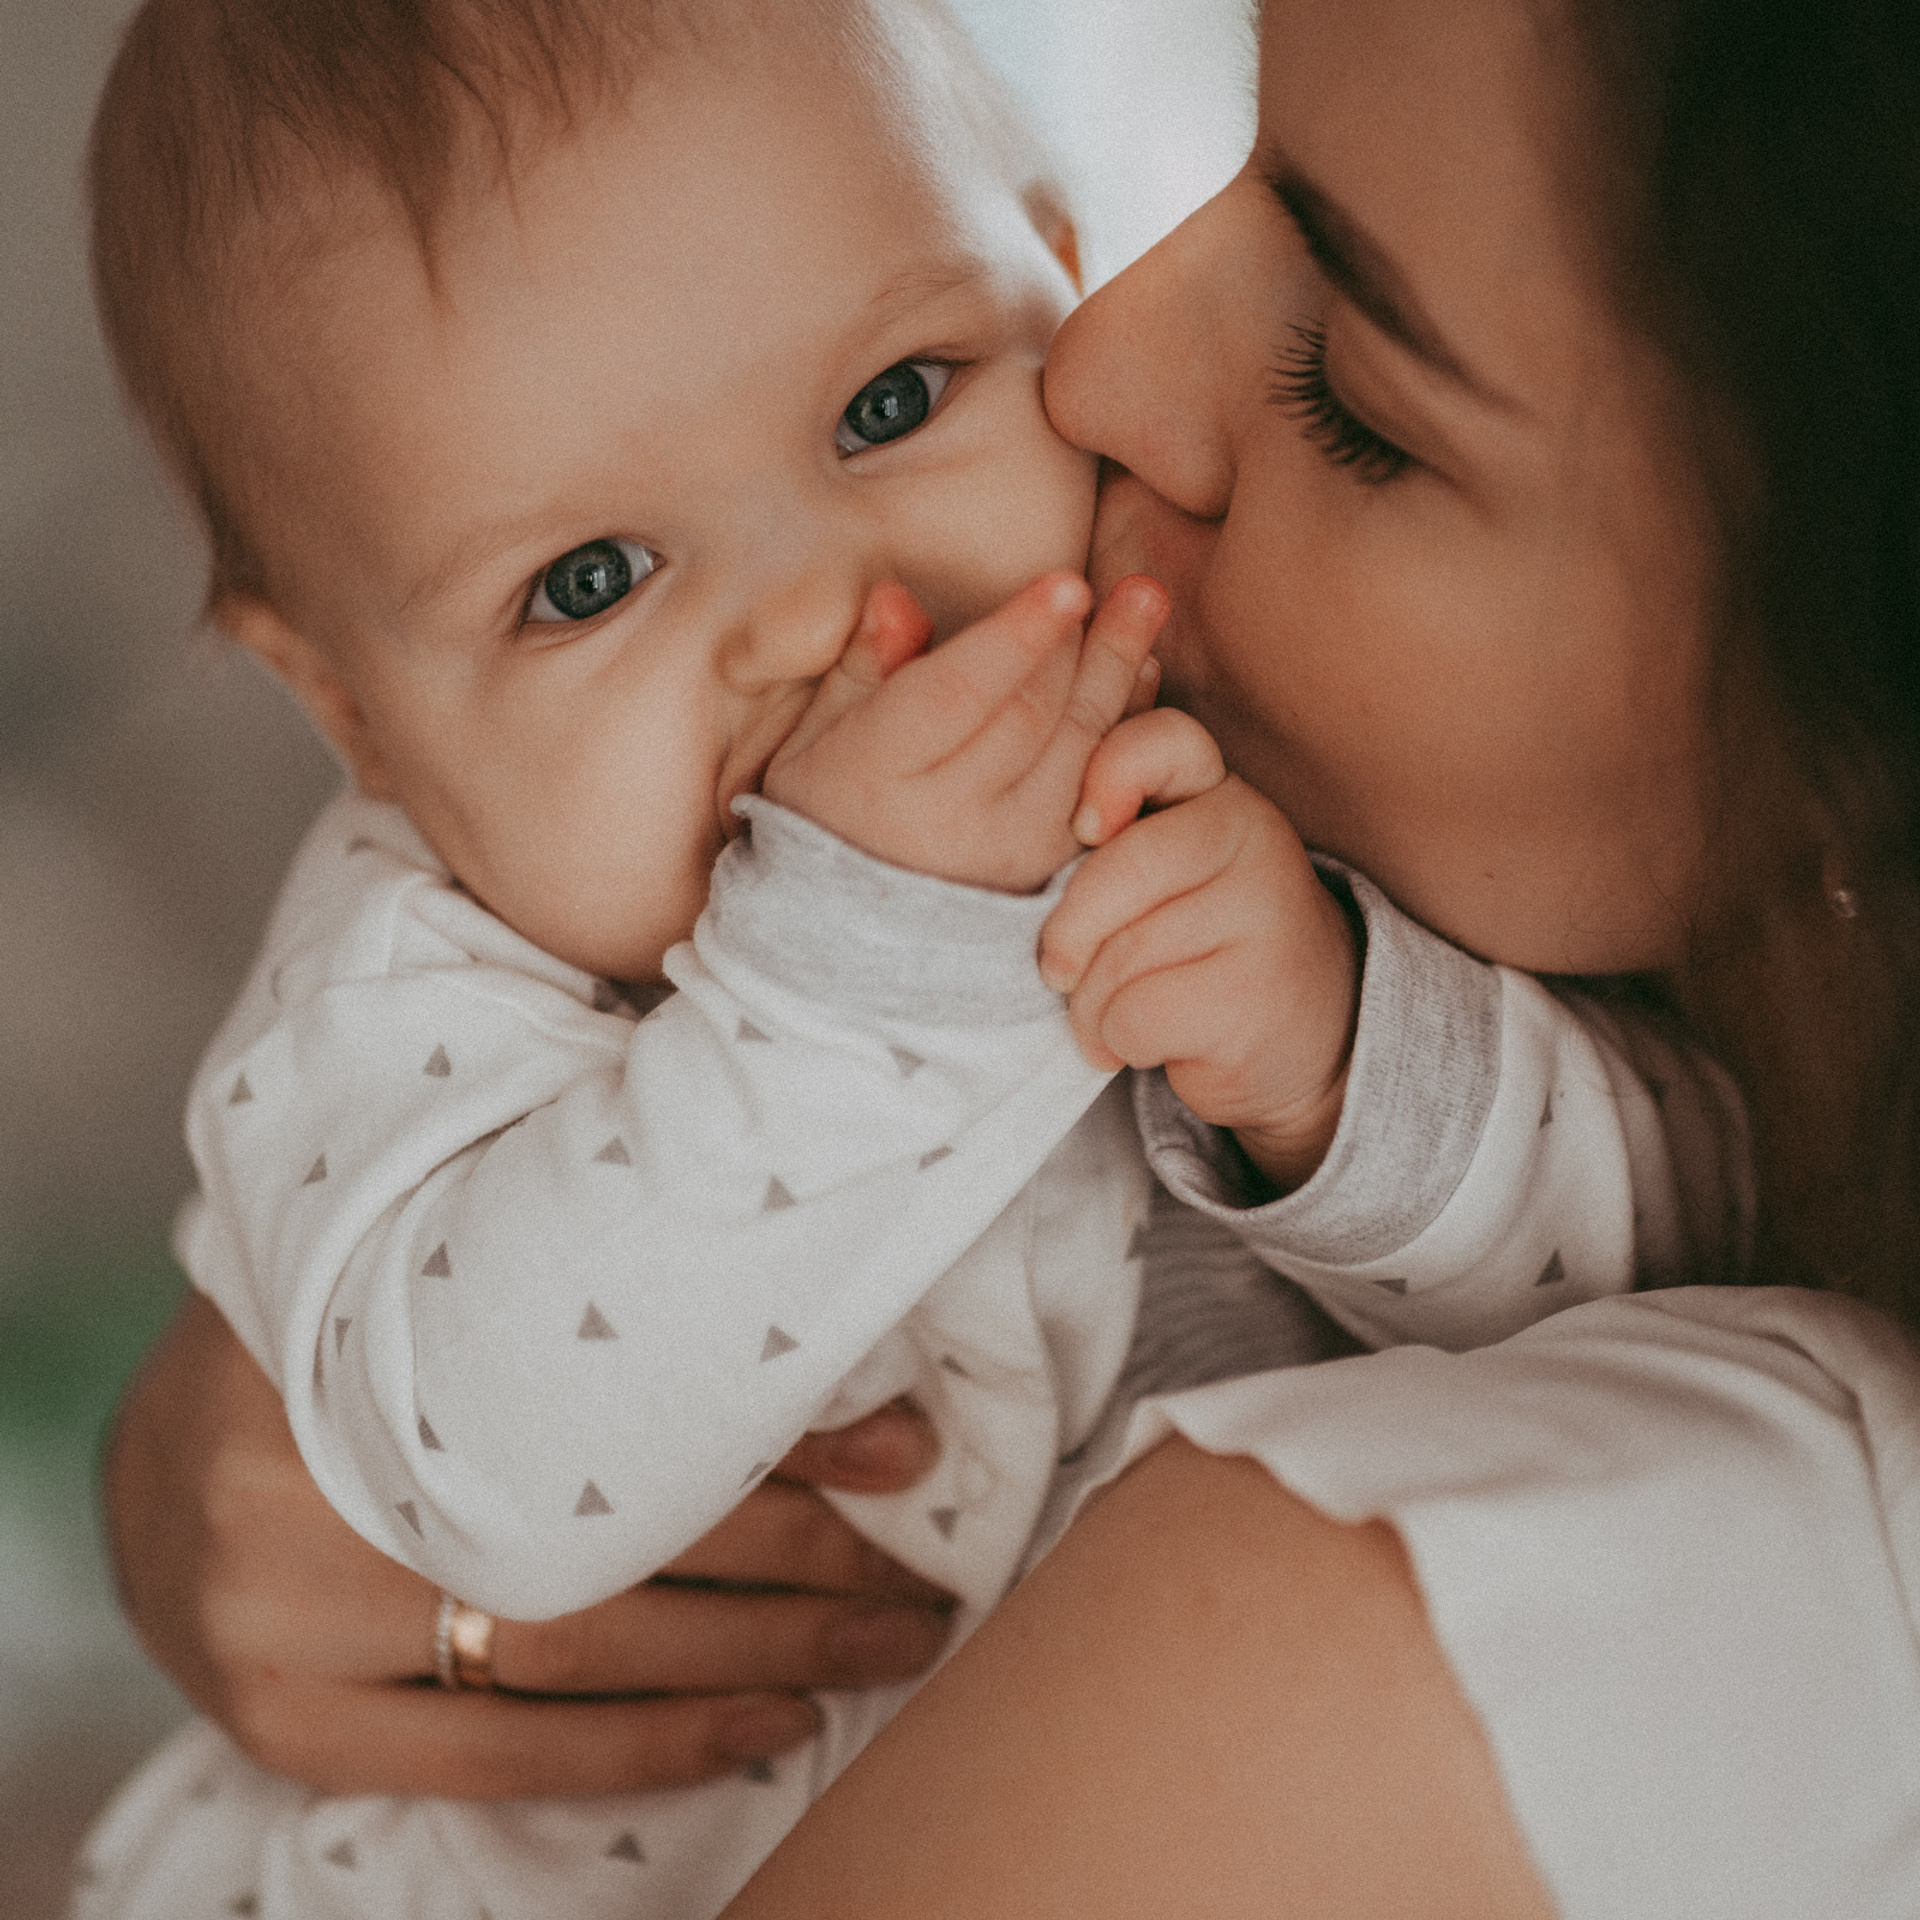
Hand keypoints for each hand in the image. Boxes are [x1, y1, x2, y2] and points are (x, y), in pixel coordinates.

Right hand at [106, 1293, 951, 1798]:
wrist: (162, 1446)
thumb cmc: (340, 1329)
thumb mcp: (450, 1268)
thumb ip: (589, 1280)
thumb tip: (807, 1314)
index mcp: (368, 1327)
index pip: (619, 1402)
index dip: (780, 1433)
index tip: (907, 1450)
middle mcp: (323, 1475)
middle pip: (615, 1532)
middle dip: (796, 1562)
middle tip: (923, 1577)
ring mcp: (290, 1614)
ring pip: (580, 1652)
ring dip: (757, 1658)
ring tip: (885, 1648)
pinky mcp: (283, 1718)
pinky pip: (495, 1756)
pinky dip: (642, 1750)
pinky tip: (759, 1726)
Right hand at [764, 573, 1167, 893]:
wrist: (854, 939)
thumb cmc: (827, 815)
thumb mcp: (813, 742)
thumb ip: (861, 670)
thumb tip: (899, 601)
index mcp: (875, 780)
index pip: (956, 696)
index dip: (1015, 637)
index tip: (1067, 584)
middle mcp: (948, 822)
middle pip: (1031, 716)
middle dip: (1085, 644)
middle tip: (1133, 585)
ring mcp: (1007, 852)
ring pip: (1076, 748)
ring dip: (1117, 673)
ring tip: (1145, 605)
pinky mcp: (1047, 872)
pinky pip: (1099, 787)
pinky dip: (1125, 726)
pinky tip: (1140, 674)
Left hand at [1039, 708, 1360, 1192]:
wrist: (1298, 1030)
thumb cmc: (1193, 943)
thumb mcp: (1158, 872)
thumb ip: (1110, 834)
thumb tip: (1066, 833)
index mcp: (1218, 792)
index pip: (1163, 741)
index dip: (1108, 773)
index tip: (1083, 828)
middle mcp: (1255, 837)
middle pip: (1120, 871)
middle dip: (1067, 938)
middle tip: (1062, 972)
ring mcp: (1266, 914)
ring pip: (1120, 956)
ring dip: (1089, 1007)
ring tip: (1112, 1016)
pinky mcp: (1256, 994)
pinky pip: (1136, 1016)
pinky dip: (1117, 1042)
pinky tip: (1147, 1043)